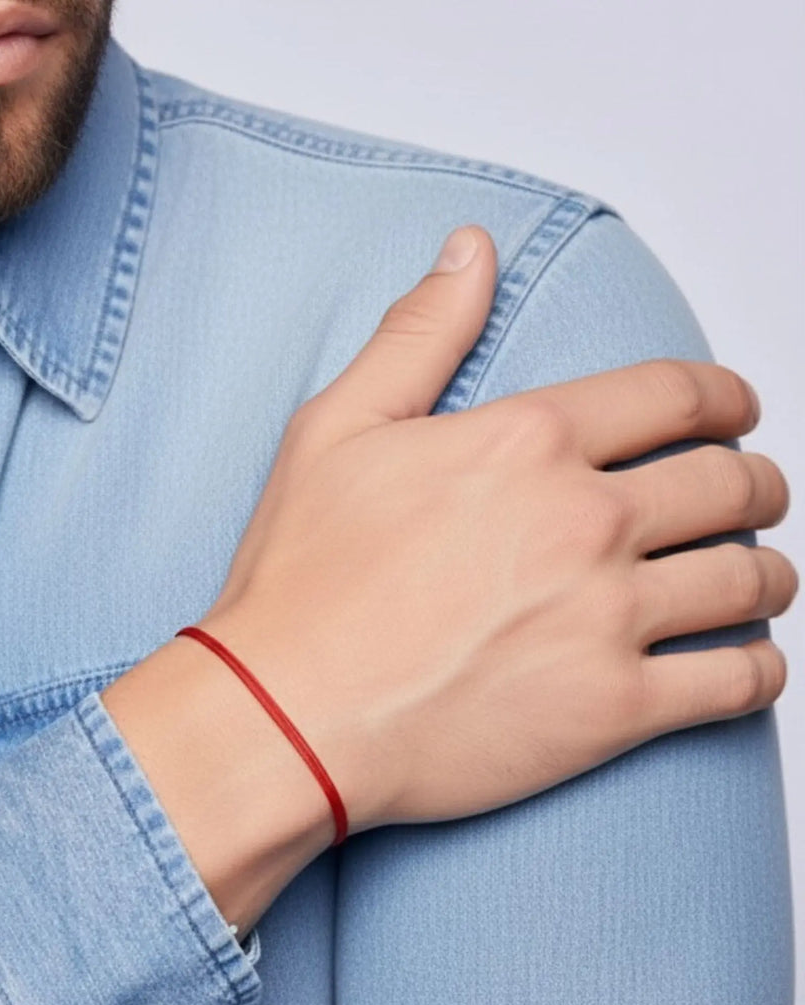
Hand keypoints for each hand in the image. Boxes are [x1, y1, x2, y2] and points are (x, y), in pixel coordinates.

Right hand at [196, 225, 796, 835]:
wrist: (287, 714)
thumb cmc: (302, 579)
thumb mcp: (337, 429)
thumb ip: (419, 334)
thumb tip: (470, 250)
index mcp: (526, 444)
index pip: (675, 397)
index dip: (724, 397)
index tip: (735, 410)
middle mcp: (585, 521)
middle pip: (730, 483)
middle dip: (755, 480)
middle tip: (750, 493)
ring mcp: (607, 618)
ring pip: (750, 580)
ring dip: (767, 571)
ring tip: (755, 576)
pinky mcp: (613, 710)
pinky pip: (738, 682)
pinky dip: (760, 667)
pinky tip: (747, 660)